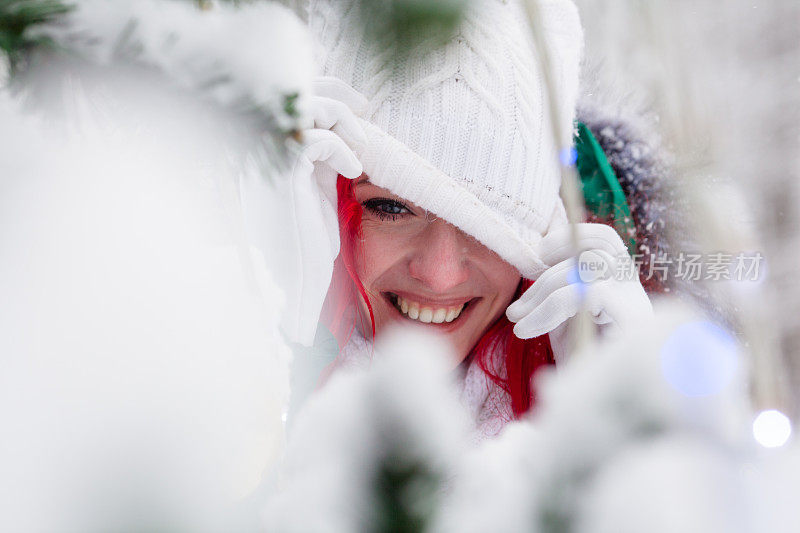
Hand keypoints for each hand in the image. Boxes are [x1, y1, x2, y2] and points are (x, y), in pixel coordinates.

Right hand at [242, 77, 367, 345]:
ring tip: (362, 144)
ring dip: (342, 119)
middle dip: (337, 94)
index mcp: (274, 150)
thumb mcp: (320, 188)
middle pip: (299, 93)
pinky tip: (353, 170)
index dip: (329, 92)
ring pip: (309, 108)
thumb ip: (328, 157)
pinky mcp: (284, 176)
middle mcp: (267, 149)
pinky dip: (341, 150)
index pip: (296, 99)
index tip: (361, 105)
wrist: (293, 277)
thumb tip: (352, 129)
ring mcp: (272, 160)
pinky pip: (317, 140)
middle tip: (365, 108)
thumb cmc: (307, 240)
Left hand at [505, 223, 652, 362]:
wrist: (598, 413)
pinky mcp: (633, 321)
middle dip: (547, 271)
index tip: (538, 253)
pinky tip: (527, 330)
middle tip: (516, 308)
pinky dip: (548, 308)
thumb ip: (556, 290)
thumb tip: (537, 253)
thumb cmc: (580, 369)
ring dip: (542, 291)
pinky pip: (585, 294)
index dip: (570, 237)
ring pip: (585, 268)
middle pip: (594, 248)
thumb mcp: (564, 321)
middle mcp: (634, 291)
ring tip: (519, 320)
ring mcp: (637, 303)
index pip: (606, 240)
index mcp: (622, 287)